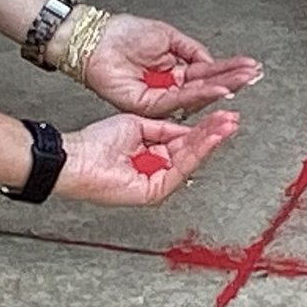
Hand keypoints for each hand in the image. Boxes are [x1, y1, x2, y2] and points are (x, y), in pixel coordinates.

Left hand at [56, 111, 237, 204]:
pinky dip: (197, 151)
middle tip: (231, 119)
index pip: (185, 141)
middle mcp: (157, 170)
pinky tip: (210, 137)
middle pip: (192, 150)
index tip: (220, 115)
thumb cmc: (95, 143)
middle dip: (214, 132)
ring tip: (227, 125)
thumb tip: (187, 129)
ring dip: (211, 140)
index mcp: (153, 155)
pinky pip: (181, 169)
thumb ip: (164, 129)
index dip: (203, 128)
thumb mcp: (138, 125)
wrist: (75, 156)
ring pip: (190, 159)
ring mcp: (156, 182)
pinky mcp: (153, 191)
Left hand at [70, 13, 261, 116]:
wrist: (95, 38)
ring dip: (222, 87)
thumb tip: (213, 64)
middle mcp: (168, 85)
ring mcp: (158, 96)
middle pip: (206, 86)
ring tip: (242, 80)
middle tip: (253, 75)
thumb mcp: (168, 36)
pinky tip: (218, 87)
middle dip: (232, 79)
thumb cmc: (122, 33)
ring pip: (196, 95)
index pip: (207, 72)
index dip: (229, 69)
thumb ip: (193, 51)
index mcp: (173, 69)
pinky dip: (201, 93)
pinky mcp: (147, 105)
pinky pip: (179, 100)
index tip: (248, 66)